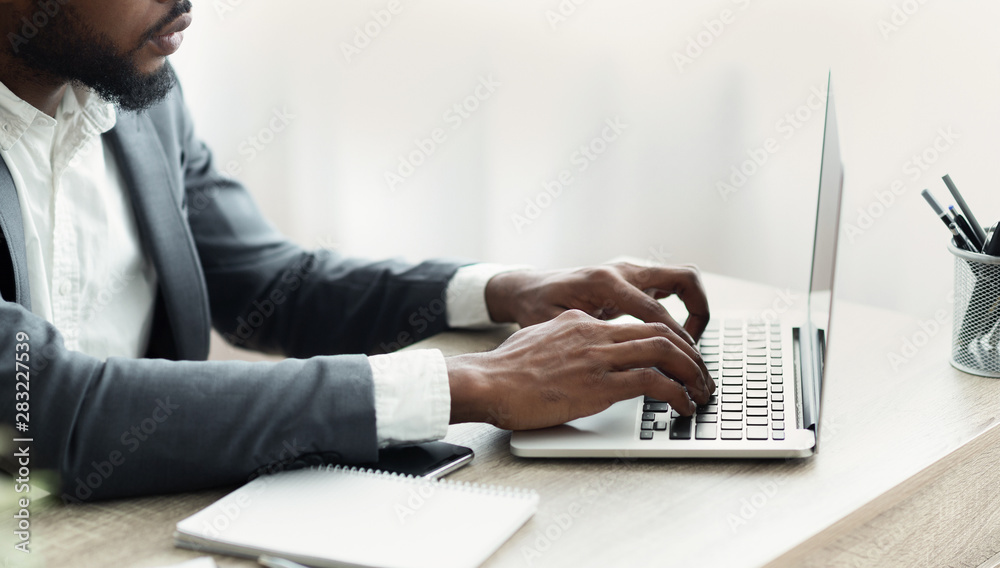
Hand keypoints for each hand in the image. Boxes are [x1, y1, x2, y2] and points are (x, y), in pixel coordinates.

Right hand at [447, 310, 712, 429]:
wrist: (485, 382)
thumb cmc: (503, 371)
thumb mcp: (537, 340)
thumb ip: (561, 340)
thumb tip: (572, 349)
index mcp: (582, 323)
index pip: (637, 323)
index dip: (666, 341)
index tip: (678, 358)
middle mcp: (595, 333)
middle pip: (660, 332)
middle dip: (689, 353)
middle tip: (702, 374)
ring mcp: (599, 357)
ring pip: (665, 352)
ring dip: (692, 372)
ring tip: (702, 391)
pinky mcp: (600, 384)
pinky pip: (653, 383)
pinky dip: (677, 394)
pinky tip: (683, 407)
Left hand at [484, 263, 710, 343]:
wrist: (526, 288)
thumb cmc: (536, 307)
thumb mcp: (555, 326)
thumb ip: (585, 338)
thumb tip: (613, 360)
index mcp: (605, 282)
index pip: (655, 310)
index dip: (676, 341)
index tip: (686, 365)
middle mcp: (623, 271)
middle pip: (684, 279)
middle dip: (700, 313)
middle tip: (694, 350)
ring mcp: (630, 271)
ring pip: (682, 278)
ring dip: (695, 308)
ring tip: (688, 345)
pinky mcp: (633, 278)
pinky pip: (670, 287)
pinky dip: (681, 308)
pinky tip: (671, 337)